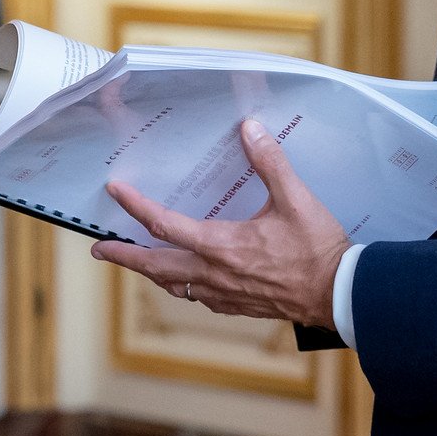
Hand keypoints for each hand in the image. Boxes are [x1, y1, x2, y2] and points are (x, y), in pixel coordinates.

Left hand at [90, 119, 348, 327]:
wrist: (337, 294)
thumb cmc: (317, 249)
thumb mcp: (295, 199)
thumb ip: (270, 162)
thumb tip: (251, 129)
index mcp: (221, 245)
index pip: (165, 225)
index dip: (137, 207)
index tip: (116, 192)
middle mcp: (214, 273)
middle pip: (155, 266)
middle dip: (124, 256)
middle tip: (99, 249)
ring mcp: (224, 294)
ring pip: (173, 285)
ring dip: (149, 272)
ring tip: (134, 263)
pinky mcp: (237, 306)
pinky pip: (195, 297)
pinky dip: (178, 285)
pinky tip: (182, 279)